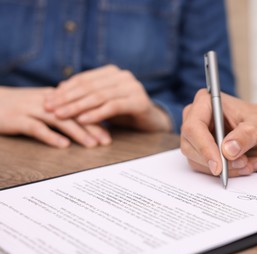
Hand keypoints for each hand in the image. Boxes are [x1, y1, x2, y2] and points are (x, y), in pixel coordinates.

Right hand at [0, 87, 110, 147]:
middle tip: (107, 141)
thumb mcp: (45, 105)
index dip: (97, 120)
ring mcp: (32, 109)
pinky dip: (50, 137)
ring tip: (92, 145)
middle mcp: (48, 102)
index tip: (111, 132)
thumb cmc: (20, 106)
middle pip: (75, 114)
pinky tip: (63, 146)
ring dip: (78, 133)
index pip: (82, 108)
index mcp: (56, 98)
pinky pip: (36, 128)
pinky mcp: (18, 119)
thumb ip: (64, 111)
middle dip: (93, 128)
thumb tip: (87, 122)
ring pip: (60, 120)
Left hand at [44, 65, 171, 131]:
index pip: (84, 79)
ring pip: (99, 96)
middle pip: (89, 87)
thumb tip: (60, 86)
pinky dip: (96, 114)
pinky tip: (83, 120)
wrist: (152, 122)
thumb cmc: (124, 112)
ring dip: (77, 107)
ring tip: (61, 115)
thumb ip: (86, 93)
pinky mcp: (139, 101)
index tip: (47, 100)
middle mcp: (123, 76)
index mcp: (113, 72)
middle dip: (67, 98)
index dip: (64, 90)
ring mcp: (133, 87)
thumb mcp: (103, 101)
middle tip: (49, 108)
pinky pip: (113, 106)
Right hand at [180, 89, 256, 176]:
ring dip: (225, 168)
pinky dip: (226, 171)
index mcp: (204, 102)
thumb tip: (228, 150)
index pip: (193, 127)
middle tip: (243, 163)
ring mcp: (193, 136)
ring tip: (249, 163)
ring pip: (197, 161)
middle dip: (218, 161)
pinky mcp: (197, 150)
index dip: (204, 147)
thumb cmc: (256, 119)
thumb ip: (245, 135)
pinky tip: (244, 165)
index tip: (219, 166)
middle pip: (191, 146)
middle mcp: (193, 118)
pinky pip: (205, 167)